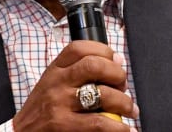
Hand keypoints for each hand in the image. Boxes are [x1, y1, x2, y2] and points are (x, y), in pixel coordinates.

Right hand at [12, 40, 138, 130]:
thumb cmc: (42, 111)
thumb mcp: (53, 84)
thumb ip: (78, 72)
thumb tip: (117, 60)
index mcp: (55, 69)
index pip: (81, 48)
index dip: (105, 51)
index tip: (116, 61)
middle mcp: (57, 82)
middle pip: (94, 65)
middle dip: (117, 74)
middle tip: (124, 87)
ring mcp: (59, 104)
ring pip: (102, 93)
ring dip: (124, 102)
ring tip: (130, 110)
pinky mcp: (63, 125)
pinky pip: (99, 123)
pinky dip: (118, 127)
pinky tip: (123, 129)